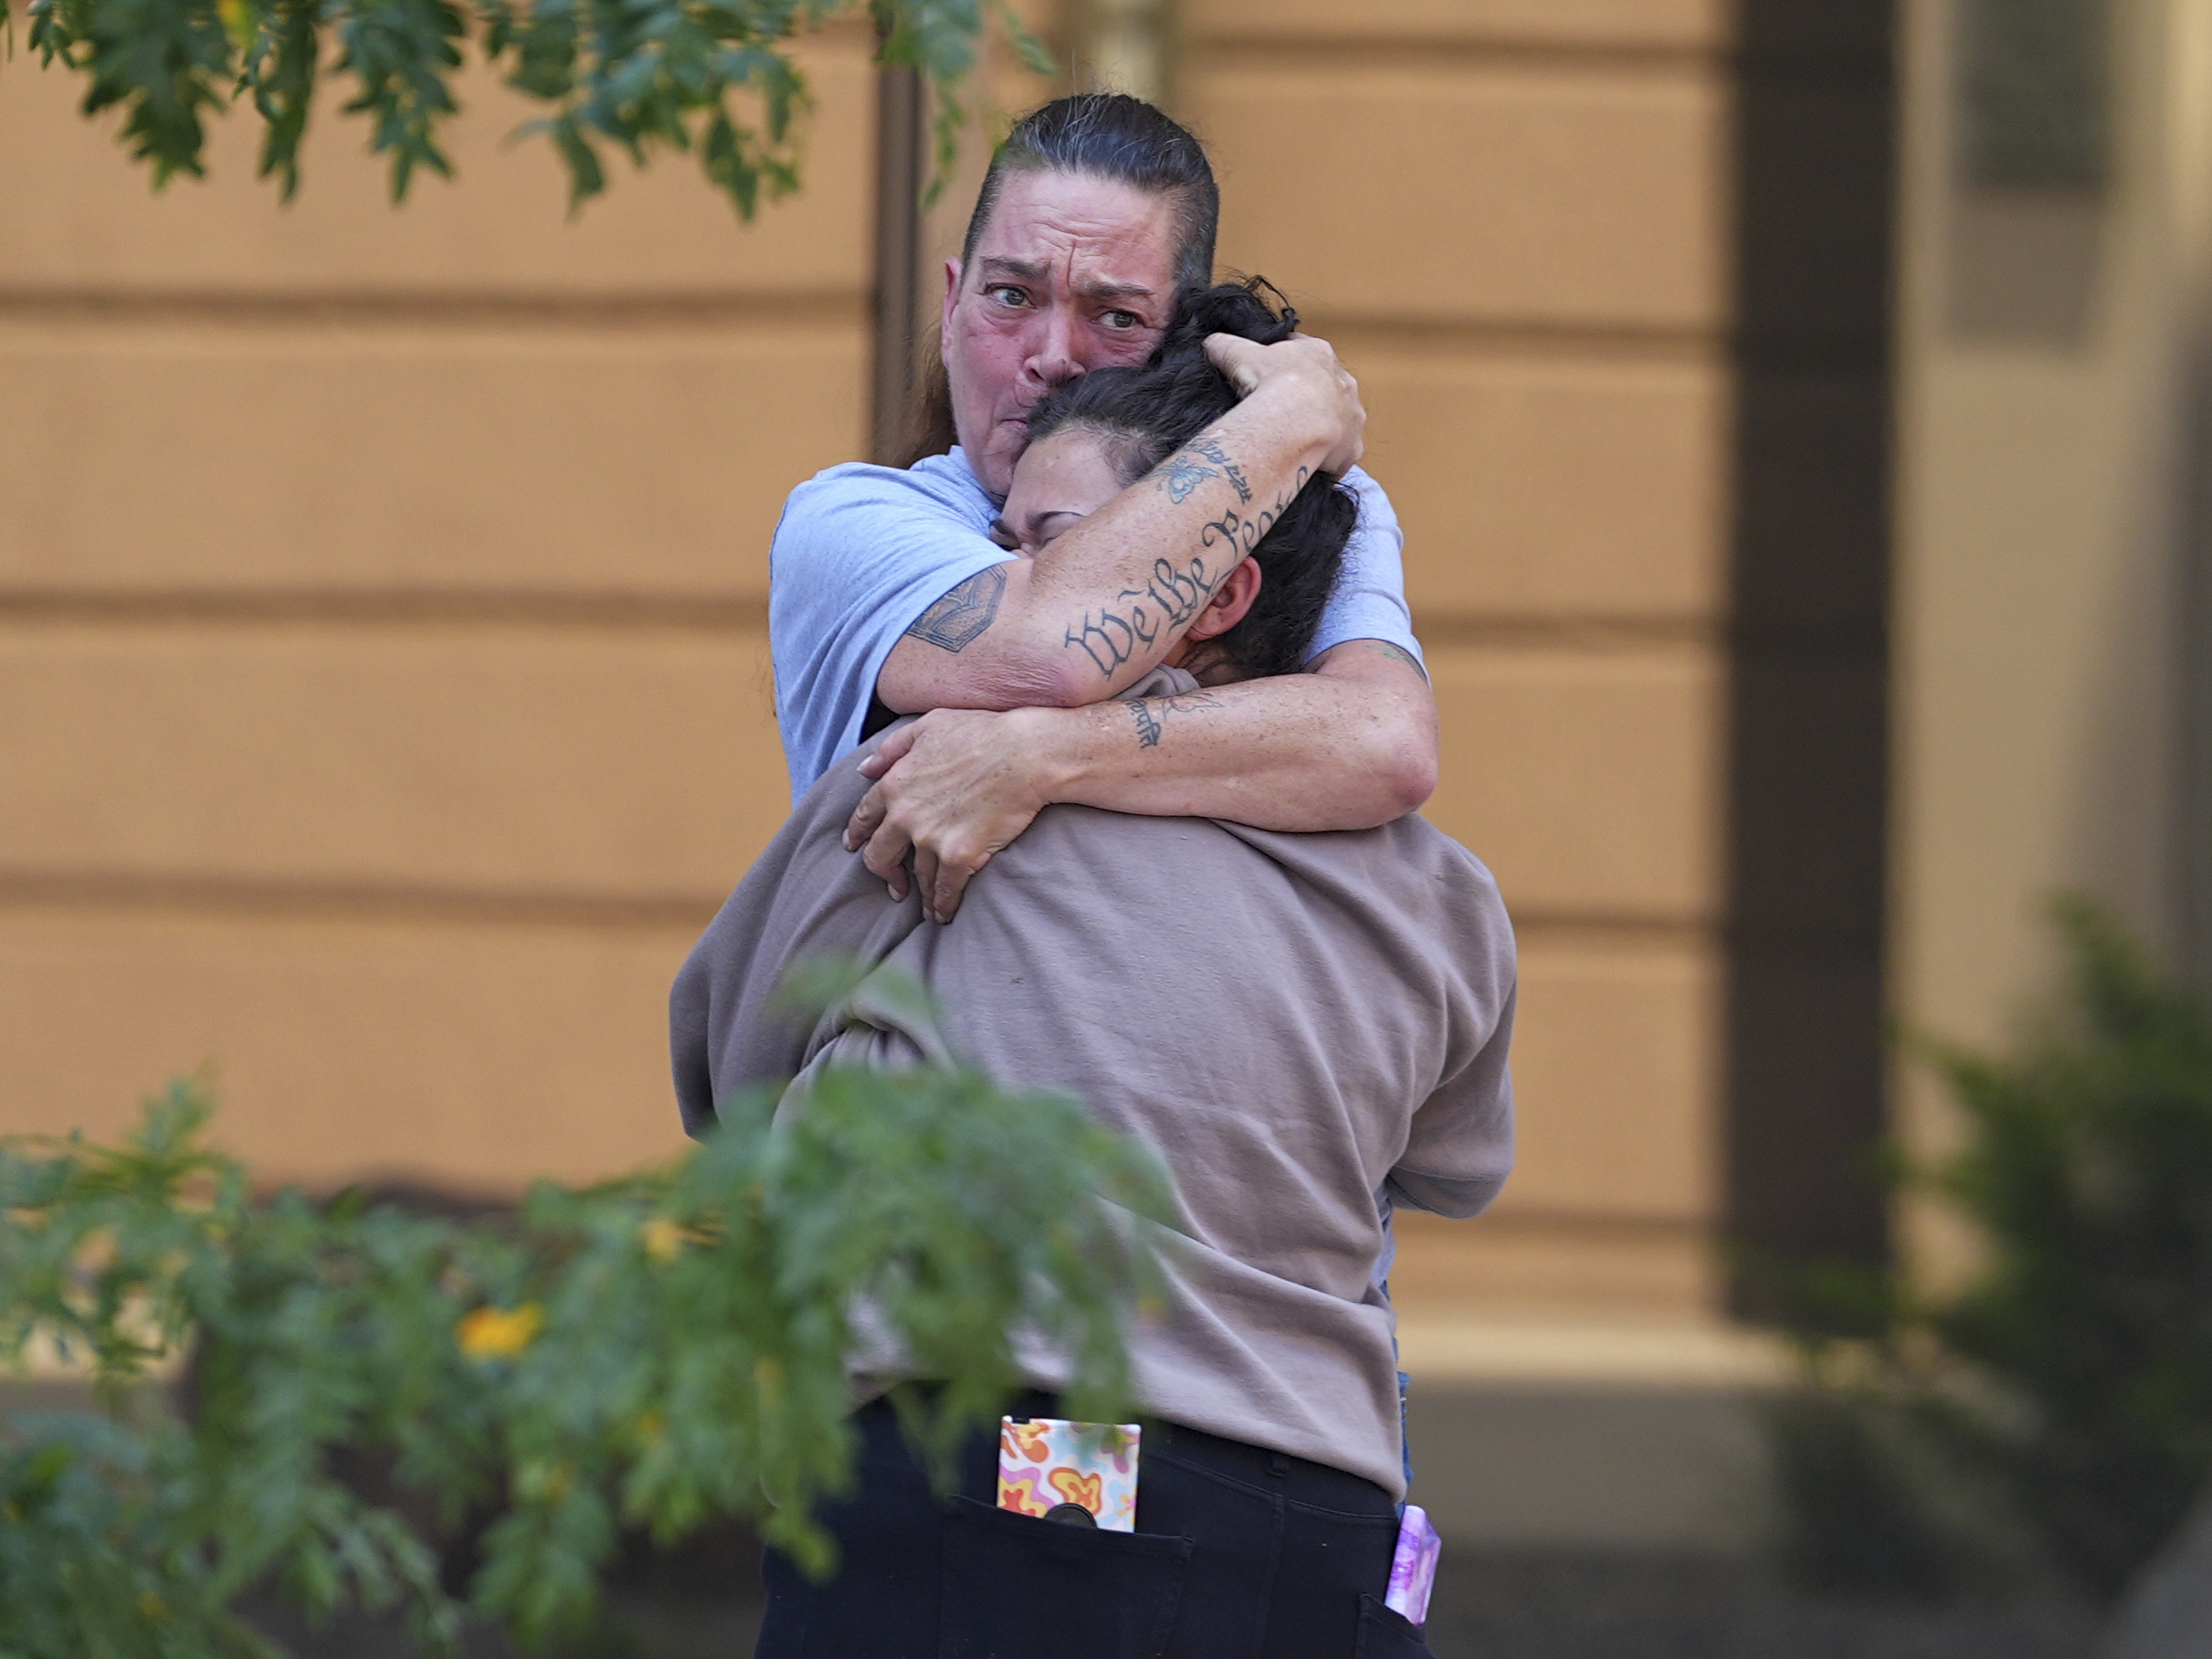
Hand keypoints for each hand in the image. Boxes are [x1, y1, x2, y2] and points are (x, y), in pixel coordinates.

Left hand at [843, 707, 1057, 921]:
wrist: (1024, 754)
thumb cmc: (982, 732)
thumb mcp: (928, 726)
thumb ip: (892, 748)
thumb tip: (864, 769)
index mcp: (894, 783)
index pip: (864, 817)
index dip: (857, 835)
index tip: (855, 847)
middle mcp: (905, 815)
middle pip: (880, 856)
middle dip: (885, 873)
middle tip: (894, 885)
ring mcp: (930, 839)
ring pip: (917, 876)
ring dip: (920, 894)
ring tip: (926, 907)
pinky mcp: (958, 856)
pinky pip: (945, 889)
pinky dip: (943, 905)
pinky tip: (944, 914)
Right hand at [1203, 330, 1364, 475]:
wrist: (1296, 420)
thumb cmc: (1273, 382)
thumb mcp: (1241, 356)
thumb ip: (1226, 346)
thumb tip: (1210, 343)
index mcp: (1319, 354)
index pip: (1307, 349)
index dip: (1291, 357)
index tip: (1277, 367)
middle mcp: (1343, 382)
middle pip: (1330, 386)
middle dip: (1312, 395)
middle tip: (1287, 408)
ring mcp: (1351, 416)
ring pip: (1341, 420)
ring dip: (1326, 427)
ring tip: (1300, 439)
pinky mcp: (1352, 448)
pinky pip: (1343, 455)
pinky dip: (1330, 461)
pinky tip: (1311, 465)